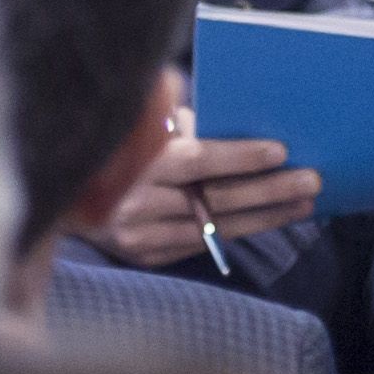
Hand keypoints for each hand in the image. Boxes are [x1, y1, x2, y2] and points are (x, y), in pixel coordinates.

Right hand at [89, 123, 319, 268]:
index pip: (198, 159)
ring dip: (266, 216)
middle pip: (216, 199)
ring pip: (216, 228)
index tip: (282, 151)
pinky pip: (204, 245)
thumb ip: (184, 126)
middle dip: (270, 190)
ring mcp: (142, 236)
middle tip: (311, 181)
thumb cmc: (120, 150)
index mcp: (139, 163)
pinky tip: (270, 220)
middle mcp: (139, 203)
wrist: (62, 196)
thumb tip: (240, 116)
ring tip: (303, 203)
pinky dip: (240, 230)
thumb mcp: (147, 128)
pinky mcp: (147, 257)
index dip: (241, 156)